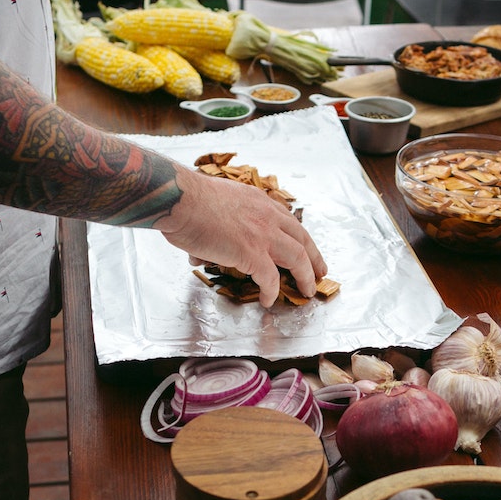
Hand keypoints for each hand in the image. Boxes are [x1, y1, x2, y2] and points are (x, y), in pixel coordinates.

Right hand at [155, 165, 327, 307]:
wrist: (180, 199)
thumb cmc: (186, 200)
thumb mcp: (215, 202)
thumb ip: (220, 223)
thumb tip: (205, 248)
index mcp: (258, 201)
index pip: (288, 220)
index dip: (300, 237)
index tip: (306, 247)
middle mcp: (267, 215)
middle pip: (302, 238)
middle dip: (314, 257)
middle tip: (320, 272)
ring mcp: (263, 234)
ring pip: (297, 258)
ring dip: (306, 276)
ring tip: (308, 290)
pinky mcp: (252, 253)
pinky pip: (270, 278)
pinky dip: (273, 292)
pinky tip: (270, 300)